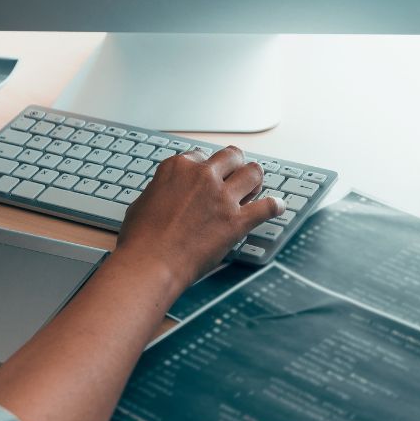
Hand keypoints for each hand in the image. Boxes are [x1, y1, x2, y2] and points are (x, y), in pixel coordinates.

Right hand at [113, 147, 285, 291]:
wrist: (150, 265)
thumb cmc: (140, 240)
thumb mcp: (142, 203)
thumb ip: (161, 192)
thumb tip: (165, 194)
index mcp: (178, 168)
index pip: (201, 155)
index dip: (205, 166)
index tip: (208, 175)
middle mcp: (203, 177)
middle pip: (232, 156)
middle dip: (235, 164)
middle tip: (236, 173)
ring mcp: (222, 198)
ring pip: (253, 173)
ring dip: (256, 178)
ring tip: (255, 187)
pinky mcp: (237, 221)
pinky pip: (267, 208)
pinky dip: (275, 207)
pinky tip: (278, 207)